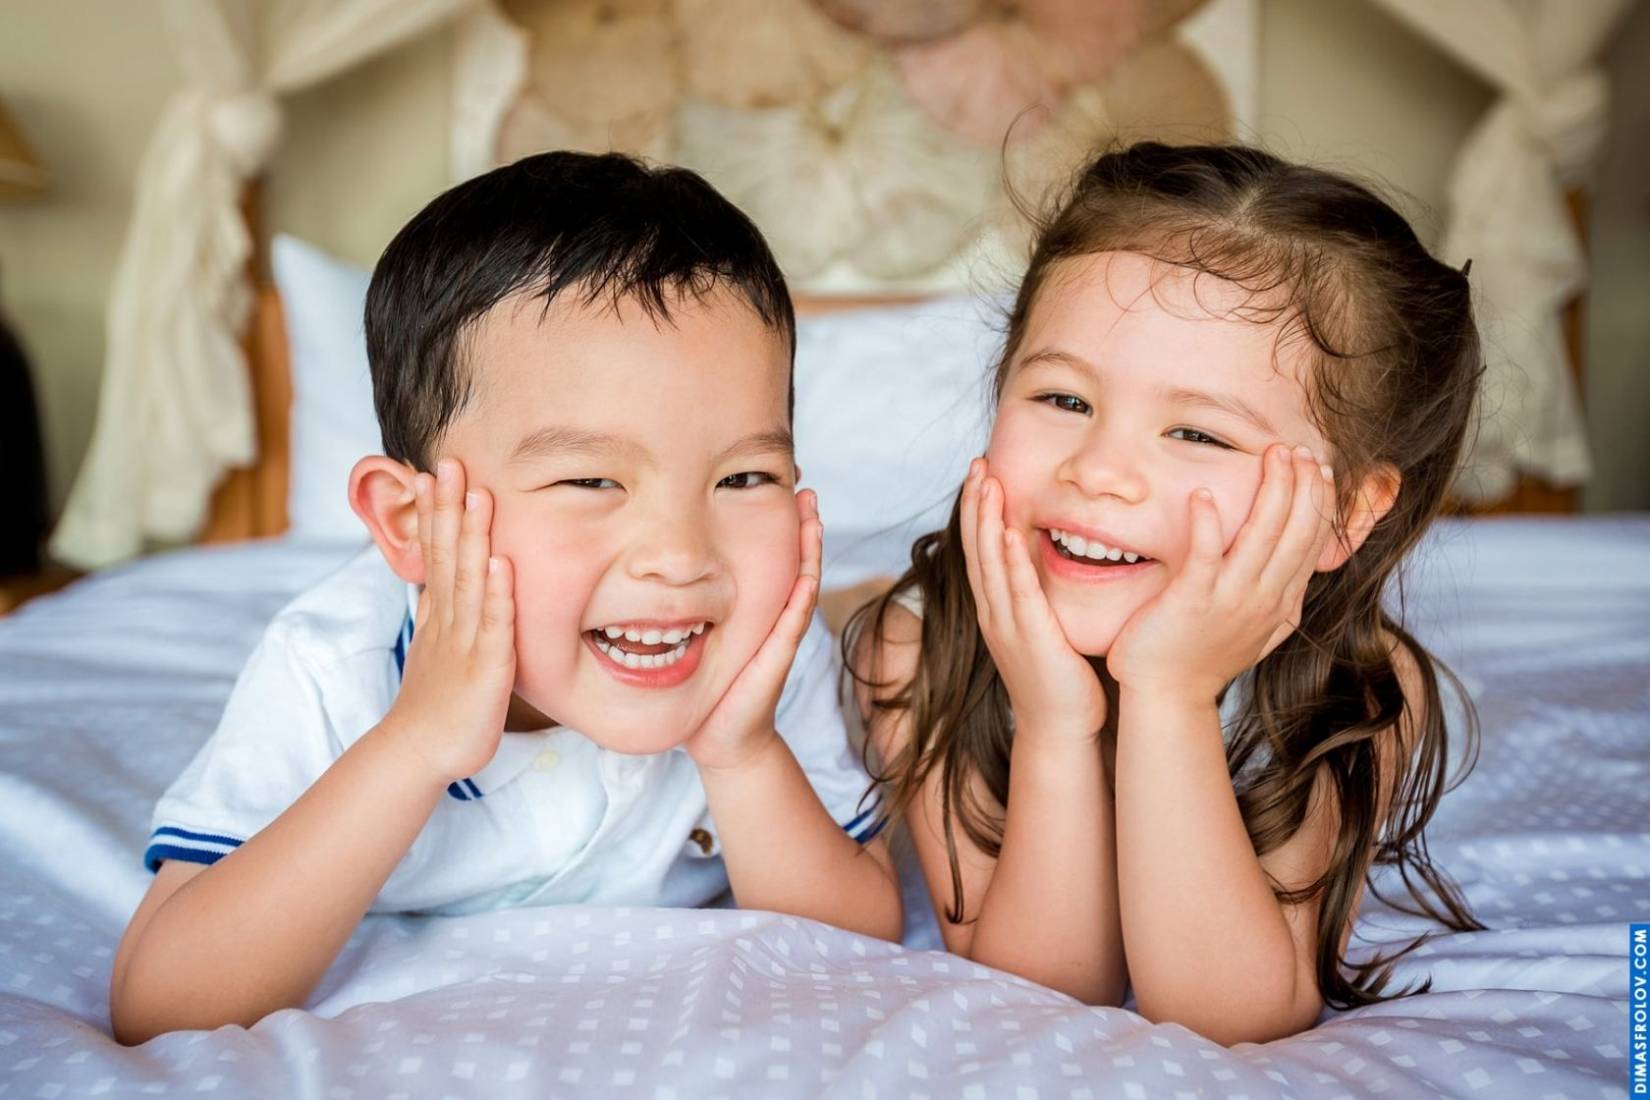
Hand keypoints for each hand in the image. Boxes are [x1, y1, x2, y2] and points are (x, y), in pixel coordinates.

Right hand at [386, 457, 516, 782]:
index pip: (436, 553)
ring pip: (470, 581)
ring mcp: (465, 641)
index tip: (434, 473)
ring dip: (473, 537)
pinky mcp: (486, 667)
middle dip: (449, 509)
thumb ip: (439, 612)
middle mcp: (449, 620)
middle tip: (450, 462)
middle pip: (448, 555)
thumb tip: (438, 580)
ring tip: (477, 496)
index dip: (436, 513)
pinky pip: (495, 625)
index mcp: (440, 614)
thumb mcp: (434, 647)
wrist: (420, 752)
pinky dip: (498, 593)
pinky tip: (502, 562)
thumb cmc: (434, 703)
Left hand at [685, 489, 822, 772]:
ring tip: (811, 515)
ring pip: (801, 584)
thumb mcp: (694, 634)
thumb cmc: (706, 684)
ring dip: (809, 549)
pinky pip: (792, 621)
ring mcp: (780, 636)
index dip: (777, 522)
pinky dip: (801, 594)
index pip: (772, 556)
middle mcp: (775, 617)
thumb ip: (685, 605)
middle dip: (802, 524)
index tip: (777, 484)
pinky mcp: (777, 658)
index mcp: (757, 607)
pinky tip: (806, 570)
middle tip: (803, 486)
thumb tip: (657, 568)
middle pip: (794, 561)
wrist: (719, 737)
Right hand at [961, 458, 1106, 742]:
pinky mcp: (1029, 637)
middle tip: (976, 463)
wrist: (1059, 729)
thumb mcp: (1045, 630)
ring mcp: (1007, 625)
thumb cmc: (1060, 681)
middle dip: (975, 504)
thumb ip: (1041, 598)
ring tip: (986, 483)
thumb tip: (1050, 565)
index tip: (981, 475)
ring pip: (990, 562)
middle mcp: (994, 613)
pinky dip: (1011, 561)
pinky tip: (1009, 532)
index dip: (977, 512)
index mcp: (997, 610)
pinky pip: (1017, 592)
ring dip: (986, 520)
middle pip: (977, 548)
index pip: (981, 550)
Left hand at [1106, 444, 1334, 701]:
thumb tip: (1297, 586)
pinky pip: (1204, 555)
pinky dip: (1207, 523)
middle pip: (1295, 533)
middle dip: (1302, 487)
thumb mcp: (1257, 632)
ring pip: (1261, 537)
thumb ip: (1278, 605)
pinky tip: (1203, 494)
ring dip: (1271, 492)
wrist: (1168, 697)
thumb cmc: (1203, 659)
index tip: (1321, 469)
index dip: (1318, 503)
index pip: (1311, 543)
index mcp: (1279, 602)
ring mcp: (1229, 599)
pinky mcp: (1192, 600)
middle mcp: (1263, 598)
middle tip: (1301, 450)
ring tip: (1274, 455)